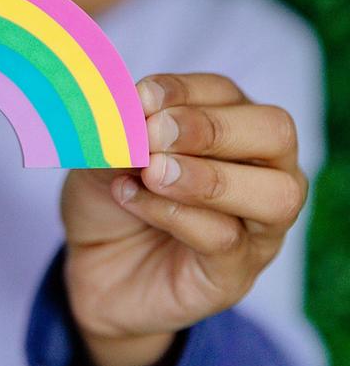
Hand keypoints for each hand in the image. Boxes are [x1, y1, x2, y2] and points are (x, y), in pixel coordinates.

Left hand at [60, 73, 307, 365]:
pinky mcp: (235, 273)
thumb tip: (128, 114)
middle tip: (154, 135)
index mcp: (228, 128)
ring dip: (207, 177)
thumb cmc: (108, 203)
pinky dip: (175, 214)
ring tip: (152, 173)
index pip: (225, 94)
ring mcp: (256, 227)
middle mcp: (259, 172)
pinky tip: (133, 201)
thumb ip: (118, 135)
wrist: (92, 270)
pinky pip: (226, 240)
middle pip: (274, 133)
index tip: (139, 99)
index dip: (183, 91)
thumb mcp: (100, 159)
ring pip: (273, 193)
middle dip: (210, 129)